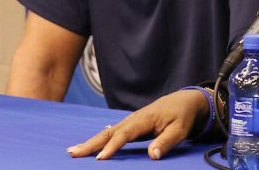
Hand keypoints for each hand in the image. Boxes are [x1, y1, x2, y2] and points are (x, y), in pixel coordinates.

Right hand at [66, 89, 209, 159]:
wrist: (185, 101)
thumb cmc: (183, 116)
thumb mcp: (180, 130)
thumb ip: (166, 142)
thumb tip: (152, 155)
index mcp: (145, 119)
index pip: (126, 134)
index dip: (113, 146)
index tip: (101, 158)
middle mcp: (134, 119)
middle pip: (110, 132)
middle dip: (91, 143)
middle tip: (73, 153)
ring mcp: (131, 121)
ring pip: (108, 132)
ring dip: (91, 142)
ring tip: (73, 151)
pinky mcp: (131, 125)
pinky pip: (113, 133)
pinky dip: (99, 140)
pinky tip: (88, 147)